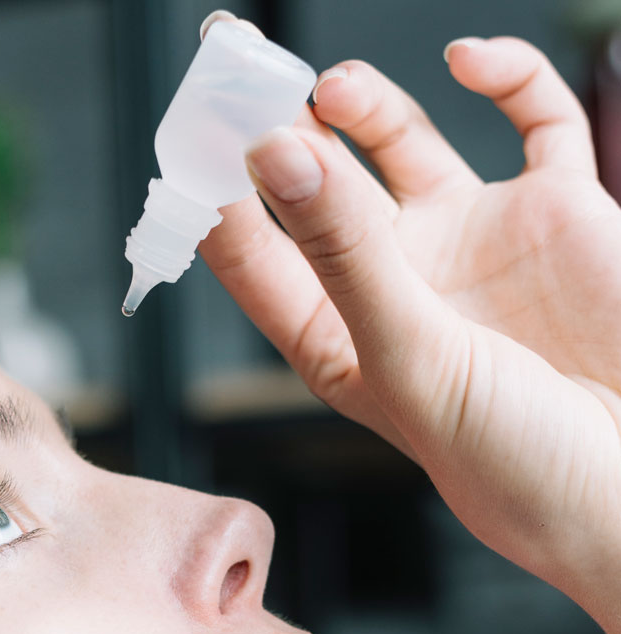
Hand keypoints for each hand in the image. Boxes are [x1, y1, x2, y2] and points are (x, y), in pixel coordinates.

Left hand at [199, 33, 620, 633]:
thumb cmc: (515, 462)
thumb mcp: (411, 360)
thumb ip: (345, 256)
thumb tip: (275, 158)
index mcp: (337, 340)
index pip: (255, 257)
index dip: (216, 197)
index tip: (192, 135)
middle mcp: (392, 284)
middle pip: (313, 189)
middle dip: (276, 130)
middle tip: (242, 70)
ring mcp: (467, 244)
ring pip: (399, 146)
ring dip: (362, 106)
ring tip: (332, 89)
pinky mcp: (551, 212)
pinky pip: (531, 121)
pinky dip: (508, 77)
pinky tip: (471, 61)